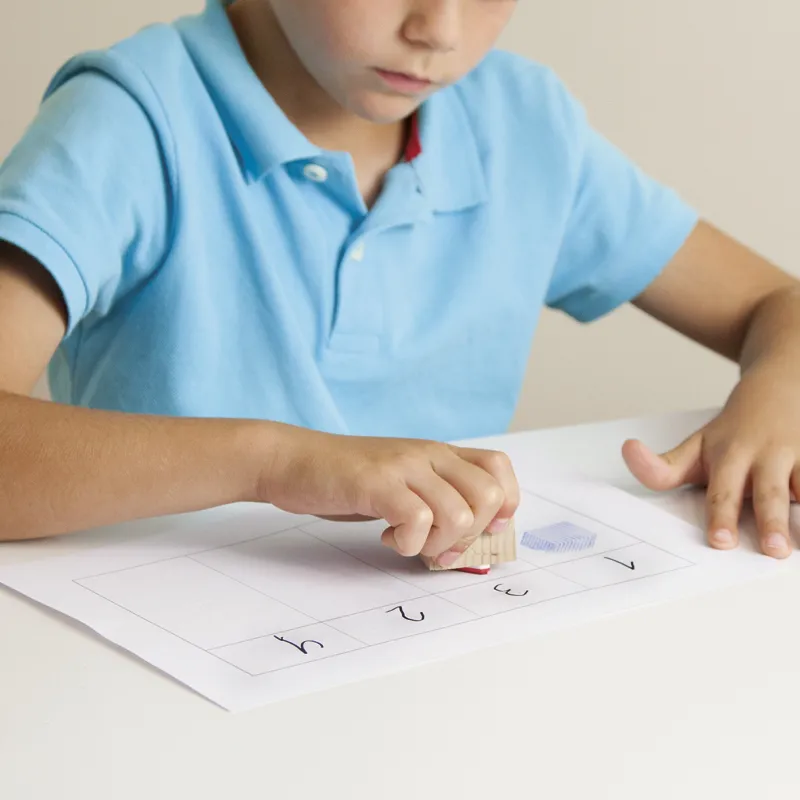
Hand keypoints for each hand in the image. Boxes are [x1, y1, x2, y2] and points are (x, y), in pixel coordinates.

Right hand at [256, 425, 519, 565]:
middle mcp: (427, 454)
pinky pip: (418, 520)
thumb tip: (469, 541)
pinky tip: (388, 536)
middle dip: (470, 536)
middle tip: (437, 546)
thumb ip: (434, 499)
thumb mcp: (400, 482)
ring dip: (437, 543)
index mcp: (437, 453)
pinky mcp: (377, 482)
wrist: (292, 460)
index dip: (503, 505)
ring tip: (407, 541)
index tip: (479, 529)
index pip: (498, 468)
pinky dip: (409, 543)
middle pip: (488, 496)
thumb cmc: (346, 479)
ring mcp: (403, 466)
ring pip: (458, 514)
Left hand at [622, 364, 799, 558]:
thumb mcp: (696, 447)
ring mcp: (795, 456)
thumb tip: (627, 451)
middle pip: (766, 493)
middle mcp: (763, 457)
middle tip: (770, 550)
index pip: (719, 490)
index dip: (719, 514)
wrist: (780, 386)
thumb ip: (663, 467)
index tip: (720, 540)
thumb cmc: (733, 432)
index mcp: (728, 457)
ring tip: (799, 544)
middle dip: (768, 520)